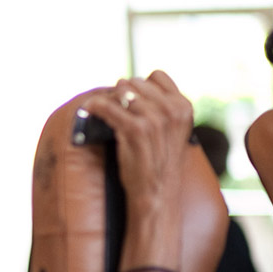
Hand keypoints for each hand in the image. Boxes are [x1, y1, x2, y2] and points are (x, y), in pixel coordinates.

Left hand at [82, 71, 193, 223]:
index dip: (139, 85)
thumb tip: (135, 90)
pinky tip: (88, 109)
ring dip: (107, 99)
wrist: (156, 195)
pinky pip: (108, 107)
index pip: (158, 76)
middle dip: (121, 92)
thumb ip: (164, 111)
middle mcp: (172, 110)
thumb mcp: (172, 134)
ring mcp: (154, 119)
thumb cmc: (159, 166)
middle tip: (110, 105)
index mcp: (184, 107)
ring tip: (98, 107)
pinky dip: (95, 106)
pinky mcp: (134, 129)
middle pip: (137, 83)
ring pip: (122, 92)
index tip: (128, 97)